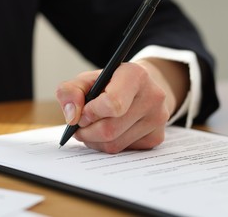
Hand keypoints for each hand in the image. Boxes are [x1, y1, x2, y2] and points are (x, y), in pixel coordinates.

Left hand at [56, 58, 188, 152]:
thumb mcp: (86, 80)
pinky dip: (107, 146)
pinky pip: (123, 152)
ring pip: (114, 145)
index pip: (112, 104)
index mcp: (135, 75)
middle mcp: (152, 96)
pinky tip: (106, 134)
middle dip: (86, 131)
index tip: (81, 113)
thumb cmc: (108, 83)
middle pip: (109, 129)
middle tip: (79, 126)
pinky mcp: (157, 137)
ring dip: (94, 141)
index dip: (90, 113)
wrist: (138, 88)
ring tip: (90, 129)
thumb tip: (72, 117)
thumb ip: (70, 92)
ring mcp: (158, 118)